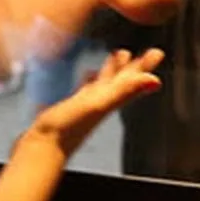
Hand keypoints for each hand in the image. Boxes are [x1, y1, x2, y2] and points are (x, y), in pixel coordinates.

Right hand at [0, 49, 164, 200]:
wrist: (43, 148)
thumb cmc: (68, 128)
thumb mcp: (99, 104)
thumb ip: (125, 91)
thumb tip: (155, 81)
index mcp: (109, 99)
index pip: (131, 80)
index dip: (144, 67)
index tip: (157, 52)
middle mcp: (101, 102)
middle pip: (122, 81)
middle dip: (134, 67)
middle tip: (147, 52)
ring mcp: (87, 106)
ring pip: (105, 84)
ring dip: (113, 71)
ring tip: (119, 56)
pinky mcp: (72, 108)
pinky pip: (86, 91)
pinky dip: (90, 81)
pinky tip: (88, 77)